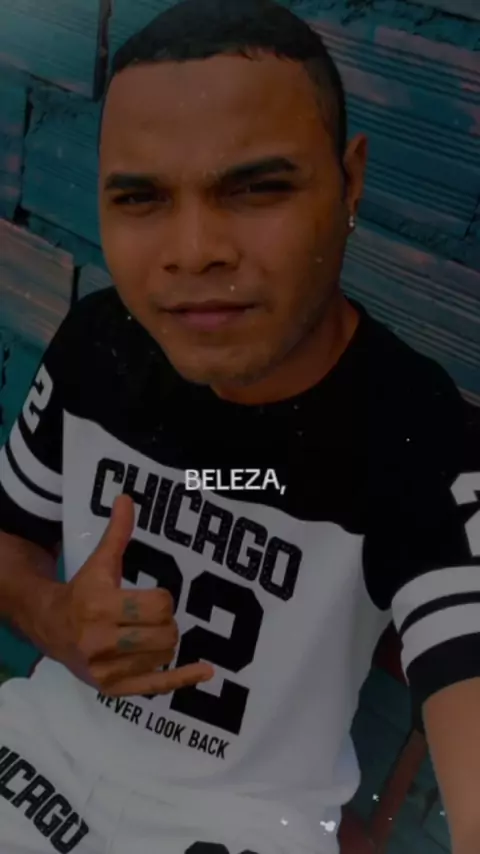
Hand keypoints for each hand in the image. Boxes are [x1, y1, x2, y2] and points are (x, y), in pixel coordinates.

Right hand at [37, 494, 213, 696]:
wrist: (50, 628)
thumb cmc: (82, 591)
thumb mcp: (99, 562)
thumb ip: (118, 533)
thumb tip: (127, 498)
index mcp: (100, 606)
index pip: (158, 605)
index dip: (164, 599)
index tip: (154, 597)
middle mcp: (101, 641)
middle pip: (166, 633)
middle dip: (167, 622)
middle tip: (155, 617)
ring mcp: (106, 669)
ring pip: (164, 655)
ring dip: (165, 643)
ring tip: (150, 634)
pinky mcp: (112, 688)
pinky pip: (157, 686)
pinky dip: (183, 678)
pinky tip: (206, 671)